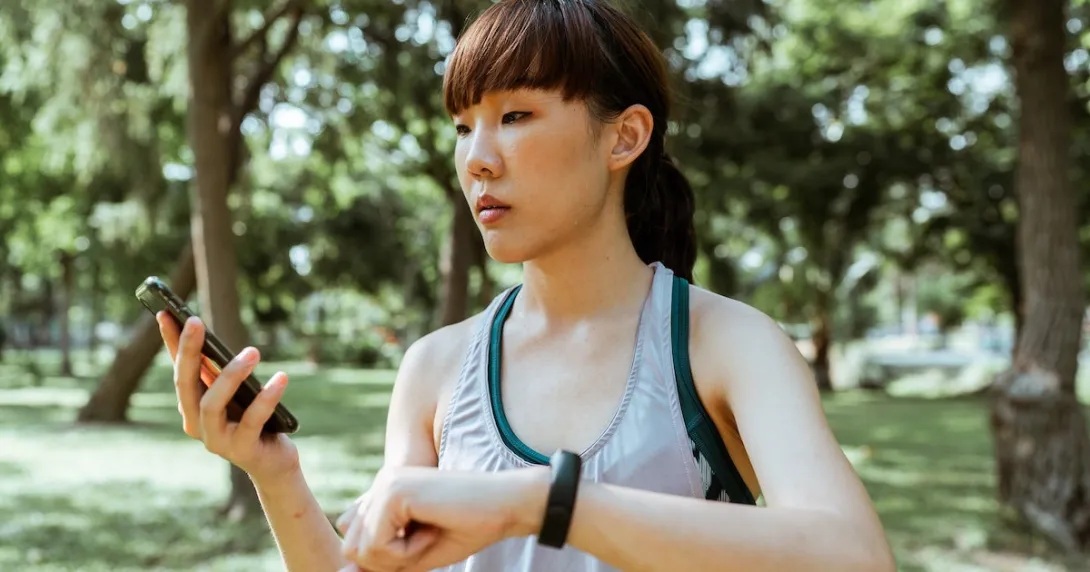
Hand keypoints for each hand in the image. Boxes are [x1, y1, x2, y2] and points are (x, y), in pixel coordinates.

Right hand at [158, 312, 299, 483]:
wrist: (272, 463)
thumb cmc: (253, 421)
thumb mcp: (235, 393)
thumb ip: (221, 371)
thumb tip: (210, 336)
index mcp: (190, 407)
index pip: (178, 369)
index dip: (171, 342)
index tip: (165, 312)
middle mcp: (195, 424)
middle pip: (185, 384)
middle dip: (188, 351)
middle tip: (195, 321)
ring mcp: (216, 440)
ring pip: (212, 404)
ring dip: (231, 375)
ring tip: (252, 351)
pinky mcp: (242, 449)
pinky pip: (252, 420)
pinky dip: (266, 398)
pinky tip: (281, 377)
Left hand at [334, 466, 548, 571]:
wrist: (506, 505)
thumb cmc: (469, 527)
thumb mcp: (417, 553)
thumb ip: (380, 560)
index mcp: (385, 492)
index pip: (357, 543)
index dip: (390, 558)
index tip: (426, 540)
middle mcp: (380, 483)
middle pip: (353, 548)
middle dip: (391, 559)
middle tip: (429, 540)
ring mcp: (385, 484)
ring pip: (361, 549)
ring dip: (398, 557)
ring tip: (431, 534)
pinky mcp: (393, 492)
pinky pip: (378, 546)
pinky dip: (407, 553)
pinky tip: (433, 531)